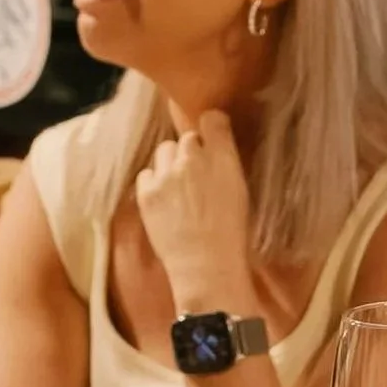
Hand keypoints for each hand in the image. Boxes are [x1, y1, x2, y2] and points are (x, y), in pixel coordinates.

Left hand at [135, 107, 257, 318]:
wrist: (207, 267)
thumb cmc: (232, 236)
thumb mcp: (240, 192)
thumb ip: (225, 164)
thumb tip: (214, 150)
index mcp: (225, 159)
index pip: (212, 120)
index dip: (210, 127)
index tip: (210, 139)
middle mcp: (194, 159)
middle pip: (186, 138)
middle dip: (189, 153)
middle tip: (194, 177)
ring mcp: (168, 174)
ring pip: (164, 152)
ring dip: (170, 164)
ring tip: (177, 189)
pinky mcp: (147, 192)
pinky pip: (146, 173)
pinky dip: (153, 183)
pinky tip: (163, 200)